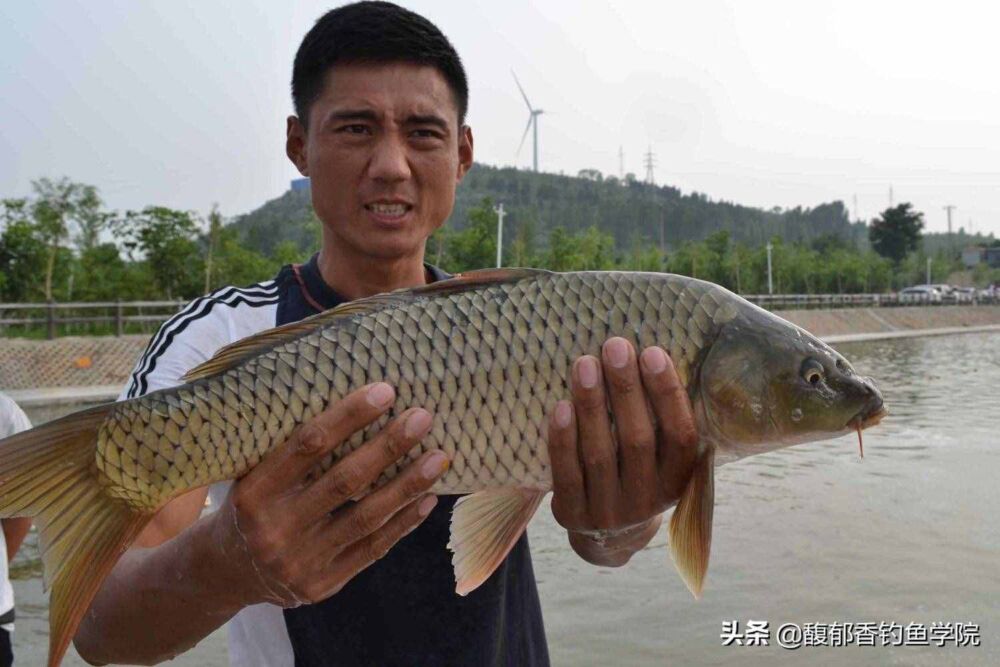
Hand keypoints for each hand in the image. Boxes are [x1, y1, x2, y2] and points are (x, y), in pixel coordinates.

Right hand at [209, 382, 448, 606]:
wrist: (230, 572)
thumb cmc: (253, 505)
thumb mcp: (253, 473)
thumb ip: (294, 450)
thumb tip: (360, 404)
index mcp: (255, 491)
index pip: (307, 446)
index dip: (348, 417)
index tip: (385, 392)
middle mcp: (276, 527)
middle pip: (344, 481)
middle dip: (388, 447)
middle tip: (422, 417)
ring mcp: (301, 560)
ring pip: (365, 518)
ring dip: (407, 485)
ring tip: (438, 458)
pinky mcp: (323, 584)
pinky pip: (372, 550)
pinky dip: (403, 523)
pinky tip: (427, 499)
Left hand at [548, 338, 698, 566]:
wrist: (610, 536)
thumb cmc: (639, 473)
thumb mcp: (662, 458)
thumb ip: (663, 420)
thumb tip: (651, 353)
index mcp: (679, 480)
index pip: (679, 435)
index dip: (667, 394)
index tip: (653, 352)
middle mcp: (649, 500)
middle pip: (637, 439)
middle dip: (626, 389)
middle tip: (615, 346)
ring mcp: (610, 511)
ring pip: (599, 453)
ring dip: (592, 404)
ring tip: (585, 363)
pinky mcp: (573, 515)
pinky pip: (567, 473)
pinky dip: (563, 439)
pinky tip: (560, 405)